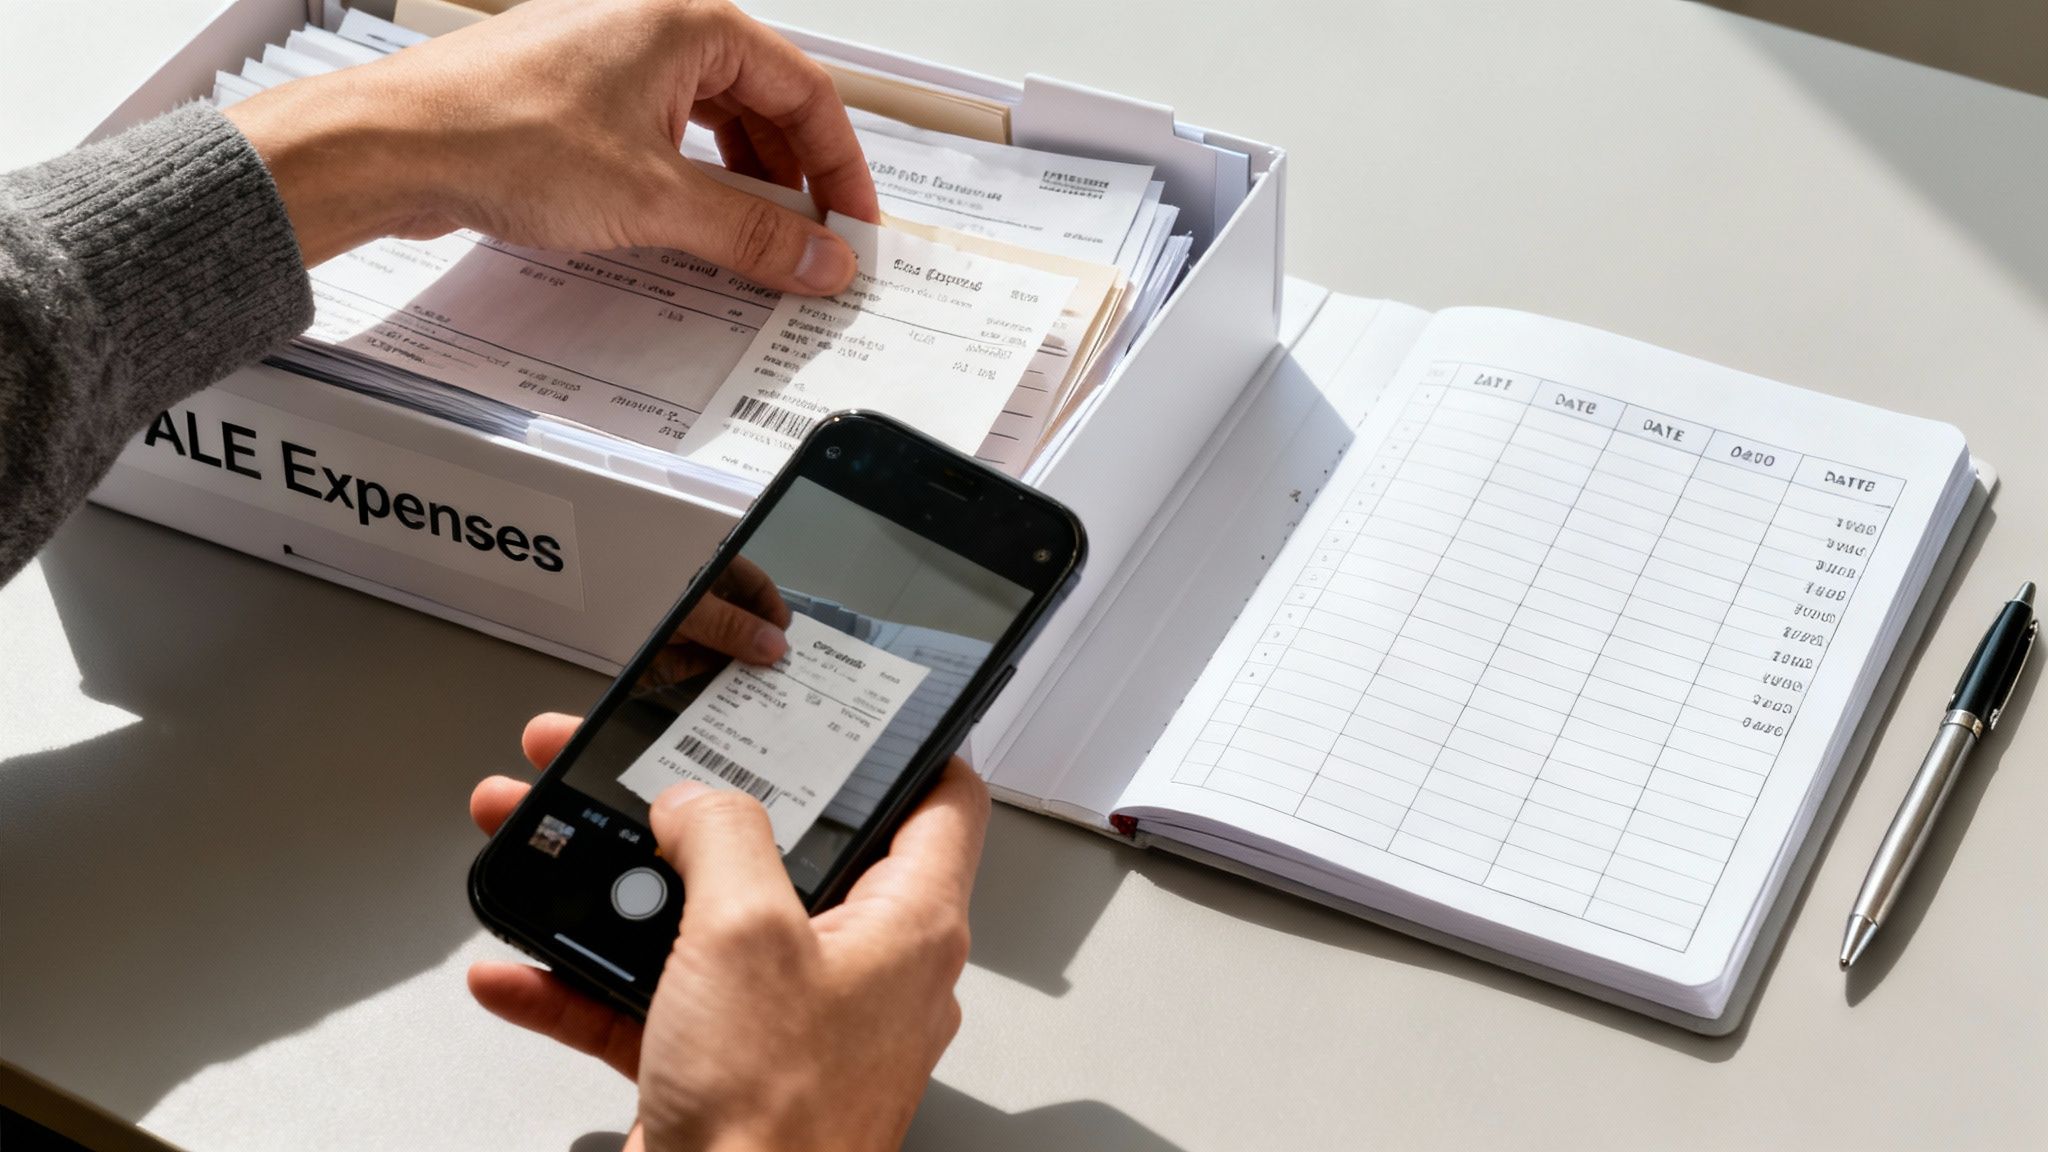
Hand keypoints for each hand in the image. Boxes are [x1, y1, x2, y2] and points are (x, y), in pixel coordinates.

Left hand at [225, 0, 877, 290]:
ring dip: (743, 189)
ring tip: (756, 249)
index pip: (808, 91)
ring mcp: (614, 61)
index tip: (853, 226)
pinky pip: (664, 140)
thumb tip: (818, 256)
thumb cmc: (496, 135)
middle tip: (812, 248)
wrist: (388, 146)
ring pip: (713, 125)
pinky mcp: (579, 100)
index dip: (842, 167)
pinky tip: (693, 230)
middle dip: (795, 183)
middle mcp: (655, 28)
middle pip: (765, 106)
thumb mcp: (653, 199)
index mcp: (690, 22)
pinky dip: (692, 185)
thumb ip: (752, 235)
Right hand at [469, 714, 988, 1151]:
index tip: (854, 713)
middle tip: (634, 767)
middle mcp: (861, 970)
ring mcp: (789, 1024)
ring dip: (616, 888)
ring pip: (700, 926)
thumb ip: (722, 836)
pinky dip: (585, 983)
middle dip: (691, 808)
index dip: (905, 746)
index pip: (941, 803)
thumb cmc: (776, 1120)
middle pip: (782, 854)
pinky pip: (652, 1005)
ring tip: (548, 841)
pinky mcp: (724, 1072)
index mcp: (908, 926)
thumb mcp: (744, 934)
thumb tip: (698, 802)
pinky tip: (521, 968)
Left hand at [644, 556, 791, 688]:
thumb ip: (733, 628)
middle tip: (781, 672)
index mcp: (707, 572)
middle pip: (743, 621)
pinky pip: (700, 670)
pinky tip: (734, 698)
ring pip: (725, 649)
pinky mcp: (668, 660)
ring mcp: (684, 631)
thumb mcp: (689, 608)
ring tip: (765, 692)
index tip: (785, 640)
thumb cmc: (637, 596)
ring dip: (741, 668)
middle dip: (759, 645)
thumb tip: (776, 647)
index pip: (754, 585)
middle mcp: (700, 601)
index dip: (772, 610)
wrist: (582, 614)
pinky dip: (716, 684)